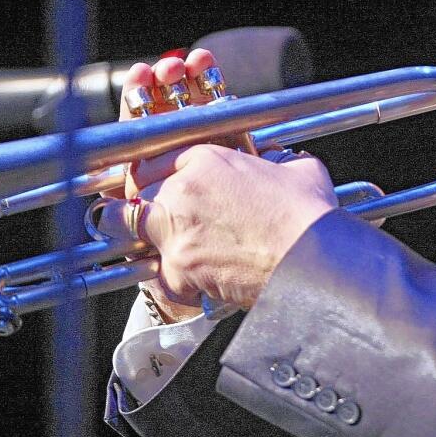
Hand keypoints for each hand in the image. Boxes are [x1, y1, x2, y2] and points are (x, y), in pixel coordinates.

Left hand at [106, 51, 337, 309]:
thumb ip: (276, 159)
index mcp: (207, 159)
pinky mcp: (178, 269)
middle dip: (139, 196)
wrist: (309, 261)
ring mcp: (174, 231)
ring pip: (126, 222)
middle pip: (137, 186)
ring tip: (139, 234)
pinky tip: (182, 278)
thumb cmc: (308, 215)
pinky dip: (168, 277)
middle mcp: (182, 190)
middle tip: (147, 206)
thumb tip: (277, 160)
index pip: (160, 157)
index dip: (158, 170)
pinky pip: (156, 272)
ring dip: (131, 228)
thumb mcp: (297, 169)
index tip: (160, 180)